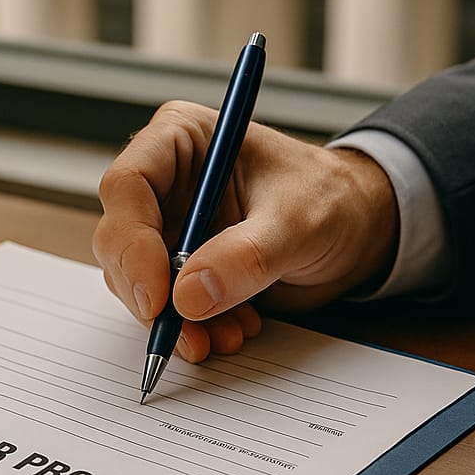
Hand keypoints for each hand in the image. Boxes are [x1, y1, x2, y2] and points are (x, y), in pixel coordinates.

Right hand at [93, 101, 398, 360]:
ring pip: (136, 281)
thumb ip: (246, 256)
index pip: (126, 186)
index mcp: (182, 140)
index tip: (158, 297)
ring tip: (229, 334)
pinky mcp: (180, 268)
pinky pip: (164, 307)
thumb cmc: (331, 200)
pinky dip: (192, 329)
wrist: (354, 232)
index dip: (132, 243)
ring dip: (175, 320)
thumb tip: (187, 297)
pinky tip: (233, 330)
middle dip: (150, 293)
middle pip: (120, 240)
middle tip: (186, 333)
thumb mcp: (298, 223)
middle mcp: (164, 182)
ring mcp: (168, 227)